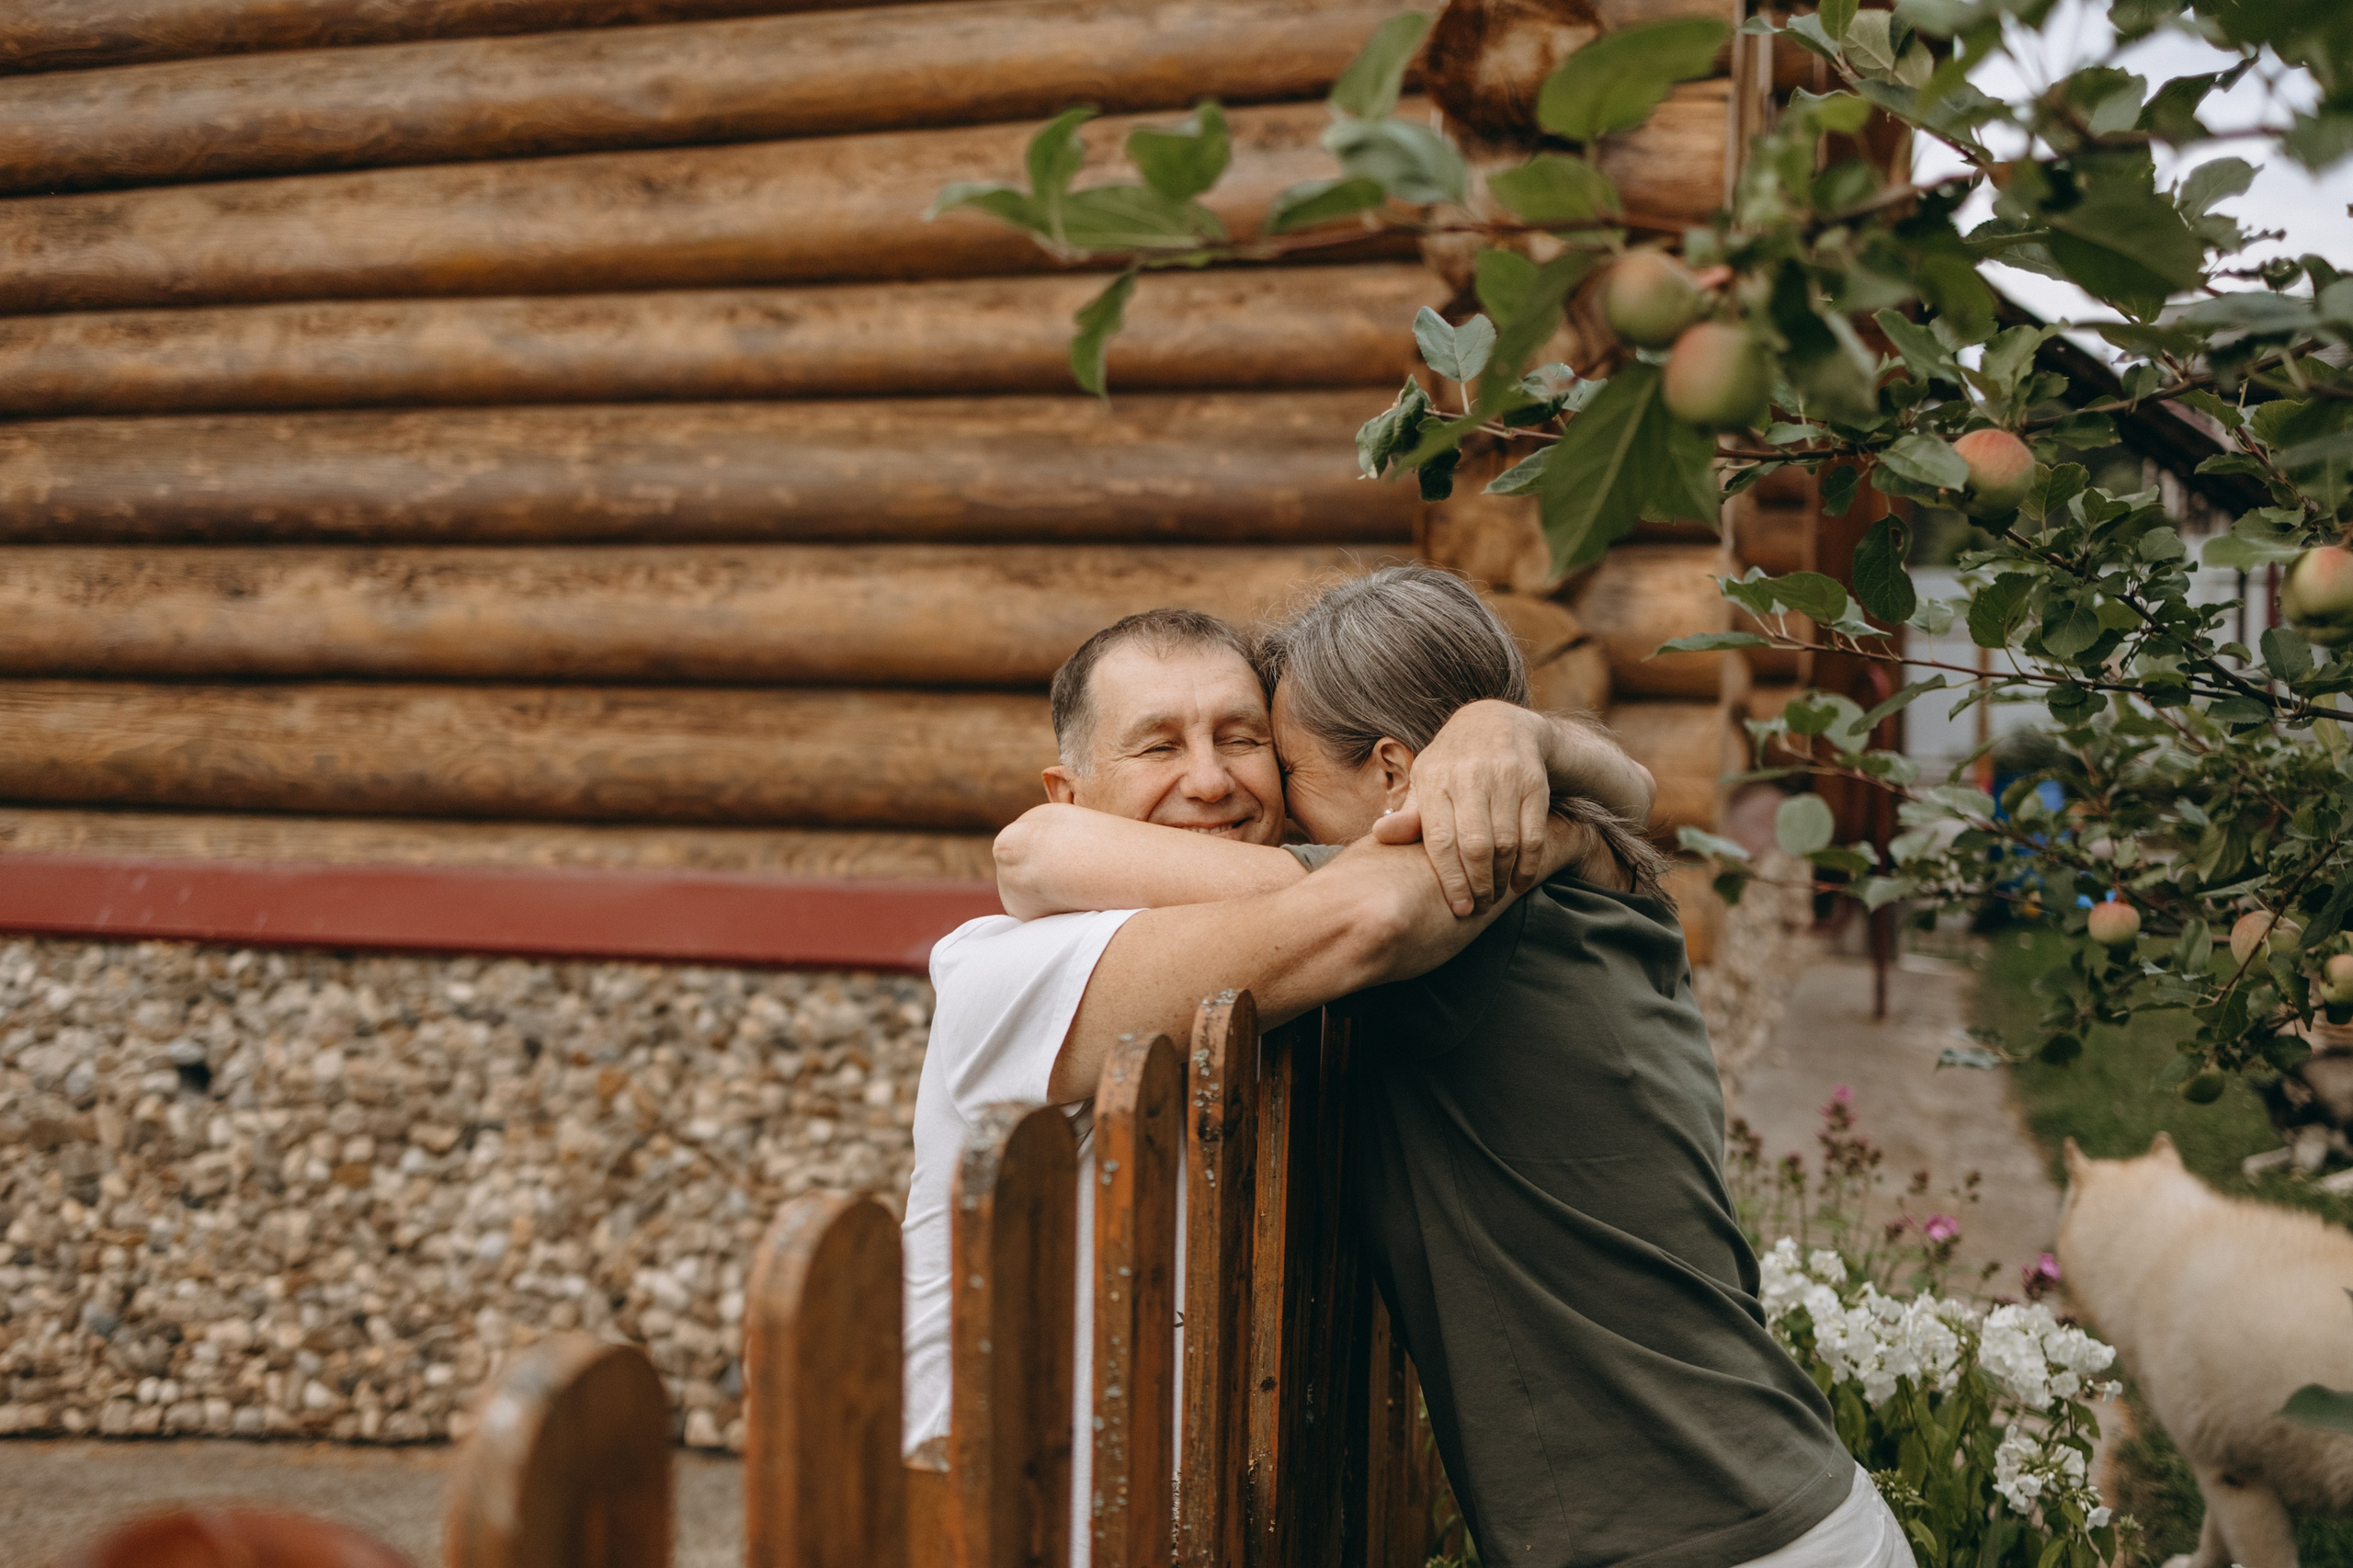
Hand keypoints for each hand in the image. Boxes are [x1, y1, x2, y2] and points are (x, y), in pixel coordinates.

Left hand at [1380, 700, 1552, 916]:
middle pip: (1476, 845)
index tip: (1458, 908)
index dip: (1450, 879)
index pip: (1440, 839)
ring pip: (1506, 842)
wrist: (1497, 723)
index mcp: (1435, 779)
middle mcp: (1469, 776)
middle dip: (1478, 885)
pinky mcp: (1533, 782)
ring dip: (1502, 878)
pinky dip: (1528, 865)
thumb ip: (1409, 814)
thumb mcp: (1425, 781)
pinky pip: (1533, 834)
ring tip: (1495, 896)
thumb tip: (1380, 835)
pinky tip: (1519, 882)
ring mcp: (1504, 778)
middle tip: (1478, 907)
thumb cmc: (1451, 764)